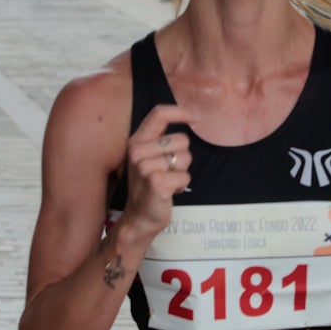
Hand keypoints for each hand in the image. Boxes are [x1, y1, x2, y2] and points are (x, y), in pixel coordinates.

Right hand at [116, 105, 192, 243]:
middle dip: (183, 156)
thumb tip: (186, 114)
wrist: (139, 217)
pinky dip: (181, 185)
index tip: (194, 117)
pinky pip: (185, 176)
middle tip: (169, 170)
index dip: (179, 112)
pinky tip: (169, 192)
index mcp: (136, 141)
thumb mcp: (149, 157)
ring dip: (181, 172)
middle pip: (181, 139)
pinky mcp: (156, 183)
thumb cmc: (149, 184)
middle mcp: (137, 151)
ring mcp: (145, 167)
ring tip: (167, 181)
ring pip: (185, 158)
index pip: (159, 114)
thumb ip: (160, 137)